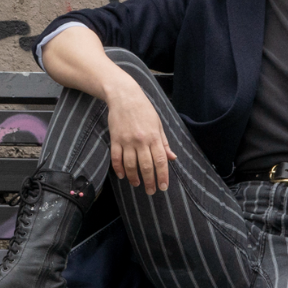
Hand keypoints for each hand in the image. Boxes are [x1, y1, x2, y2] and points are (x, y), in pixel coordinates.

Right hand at [105, 73, 175, 192]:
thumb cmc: (144, 110)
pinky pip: (116, 158)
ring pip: (130, 165)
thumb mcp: (158, 124)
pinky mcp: (115, 139)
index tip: (163, 187)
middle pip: (146, 166)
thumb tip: (172, 158)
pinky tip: (122, 176)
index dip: (162, 176)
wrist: (124, 96)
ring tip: (137, 184)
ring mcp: (127, 140)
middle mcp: (141, 140)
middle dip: (149, 181)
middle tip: (151, 191)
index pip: (161, 161)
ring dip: (134, 177)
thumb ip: (164, 143)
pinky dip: (119, 169)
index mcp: (154, 137)